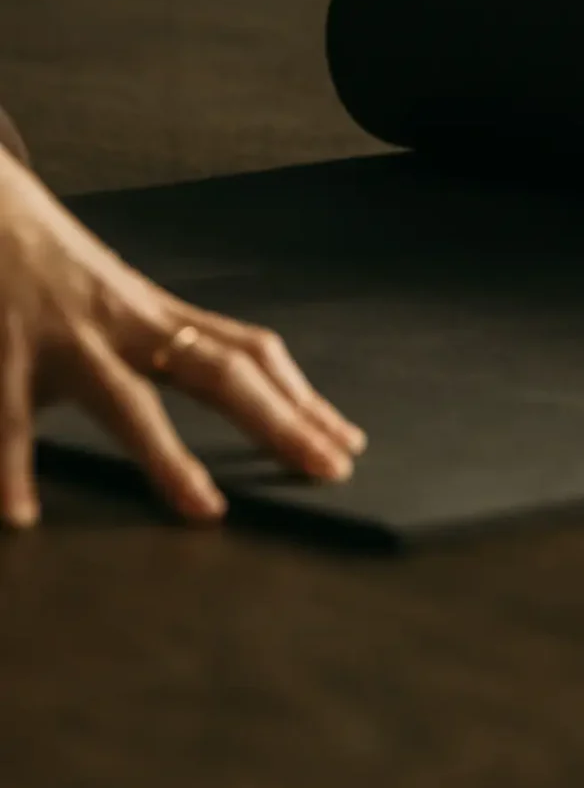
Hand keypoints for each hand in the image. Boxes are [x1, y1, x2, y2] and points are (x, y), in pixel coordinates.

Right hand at [0, 143, 365, 530]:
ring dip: (166, 456)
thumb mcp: (121, 309)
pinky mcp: (3, 350)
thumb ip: (166, 351)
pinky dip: (11, 468)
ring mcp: (68, 338)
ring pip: (125, 401)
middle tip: (328, 468)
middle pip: (217, 372)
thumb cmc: (59, 273)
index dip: (300, 398)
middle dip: (276, 421)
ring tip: (205, 510)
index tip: (345, 442)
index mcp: (160, 318)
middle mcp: (127, 324)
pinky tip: (20, 515)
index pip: (249, 355)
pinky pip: (8, 417)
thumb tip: (227, 395)